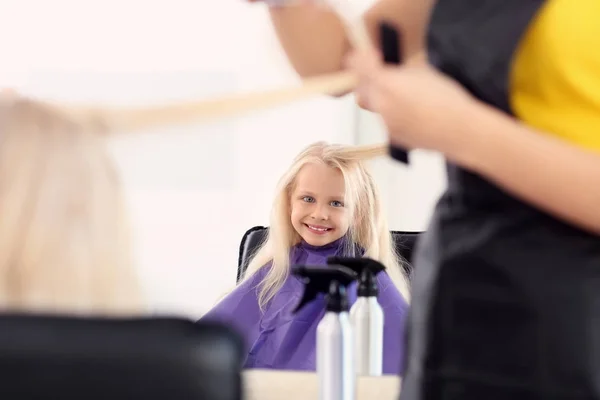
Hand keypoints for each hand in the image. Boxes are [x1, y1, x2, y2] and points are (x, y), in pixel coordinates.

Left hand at [346, 48, 481, 155]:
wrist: (459, 130)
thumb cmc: (447, 100)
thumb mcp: (422, 73)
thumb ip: (399, 71)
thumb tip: (387, 69)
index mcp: (387, 83)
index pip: (360, 68)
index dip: (360, 60)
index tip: (366, 57)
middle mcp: (381, 104)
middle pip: (362, 89)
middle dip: (368, 81)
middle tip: (382, 75)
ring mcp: (385, 123)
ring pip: (373, 106)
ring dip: (381, 98)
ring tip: (403, 96)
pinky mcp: (392, 136)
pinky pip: (384, 121)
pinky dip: (391, 114)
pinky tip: (410, 113)